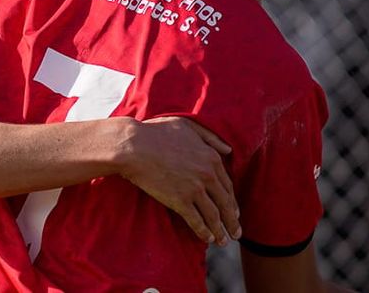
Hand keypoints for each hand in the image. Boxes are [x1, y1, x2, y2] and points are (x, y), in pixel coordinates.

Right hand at [115, 116, 240, 244]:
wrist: (133, 146)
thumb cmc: (156, 133)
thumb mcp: (188, 126)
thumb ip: (210, 138)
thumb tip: (228, 149)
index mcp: (211, 158)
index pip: (227, 186)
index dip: (232, 202)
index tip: (234, 212)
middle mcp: (207, 175)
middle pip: (225, 203)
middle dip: (232, 221)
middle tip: (235, 233)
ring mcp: (194, 189)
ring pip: (214, 215)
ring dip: (220, 231)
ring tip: (222, 241)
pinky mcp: (180, 201)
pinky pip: (197, 221)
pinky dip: (204, 232)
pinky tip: (207, 239)